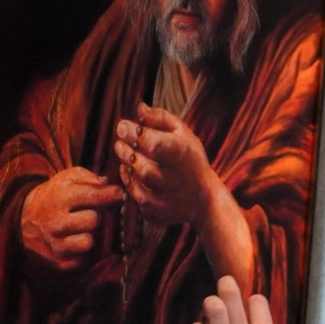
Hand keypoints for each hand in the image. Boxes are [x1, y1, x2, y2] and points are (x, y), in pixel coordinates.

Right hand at [20, 167, 122, 269]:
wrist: (25, 218)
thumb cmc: (55, 195)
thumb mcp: (66, 178)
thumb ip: (88, 178)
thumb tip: (106, 184)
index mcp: (58, 198)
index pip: (92, 196)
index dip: (111, 194)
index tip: (117, 193)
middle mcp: (55, 223)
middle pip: (93, 220)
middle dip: (98, 215)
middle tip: (93, 211)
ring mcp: (56, 244)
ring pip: (88, 242)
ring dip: (93, 235)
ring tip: (86, 228)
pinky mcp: (60, 262)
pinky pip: (84, 259)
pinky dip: (86, 251)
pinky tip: (79, 240)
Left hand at [115, 101, 225, 226]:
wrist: (204, 200)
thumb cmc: (191, 160)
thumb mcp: (183, 134)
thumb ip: (160, 119)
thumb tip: (139, 107)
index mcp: (183, 155)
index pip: (154, 144)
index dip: (133, 134)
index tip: (122, 126)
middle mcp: (176, 181)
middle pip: (142, 167)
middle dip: (125, 152)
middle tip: (120, 144)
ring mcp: (166, 202)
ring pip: (136, 186)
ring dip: (127, 169)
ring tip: (128, 158)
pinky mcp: (156, 215)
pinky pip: (136, 201)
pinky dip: (131, 187)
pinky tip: (135, 177)